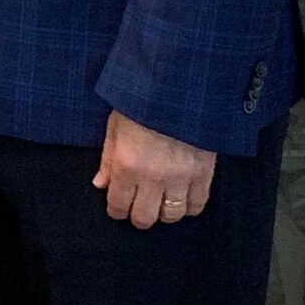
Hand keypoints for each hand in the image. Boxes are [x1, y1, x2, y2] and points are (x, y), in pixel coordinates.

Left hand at [93, 112, 215, 228]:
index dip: (116, 210)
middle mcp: (152, 177)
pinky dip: (189, 207)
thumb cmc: (141, 101)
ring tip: (160, 203)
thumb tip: (101, 184)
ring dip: (163, 212)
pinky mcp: (203, 174)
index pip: (118, 205)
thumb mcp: (115, 125)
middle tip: (137, 207)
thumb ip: (107, 159)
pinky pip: (197, 205)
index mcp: (126, 164)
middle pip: (144, 218)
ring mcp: (180, 178)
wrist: (178, 86)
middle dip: (138, 216)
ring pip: (171, 215)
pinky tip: (182, 199)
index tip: (117, 207)